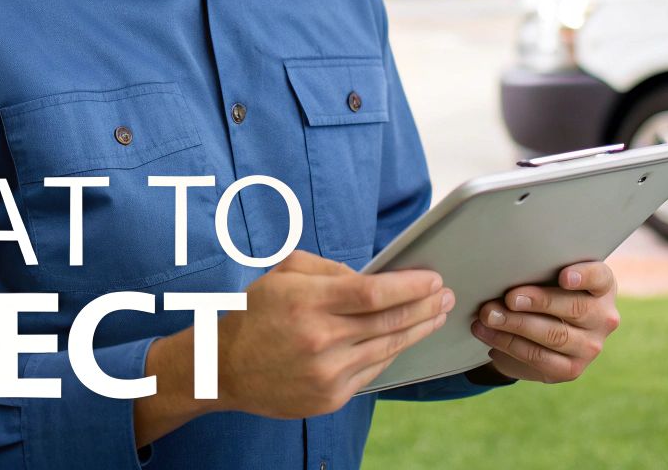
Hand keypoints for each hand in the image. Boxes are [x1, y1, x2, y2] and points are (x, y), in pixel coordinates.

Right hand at [137, 250, 452, 441]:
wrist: (222, 369)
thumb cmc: (254, 313)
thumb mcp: (284, 273)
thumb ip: (330, 268)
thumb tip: (372, 277)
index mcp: (307, 302)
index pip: (374, 292)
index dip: (410, 285)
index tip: (433, 278)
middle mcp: (319, 339)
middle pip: (389, 322)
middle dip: (425, 306)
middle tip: (446, 295)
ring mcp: (325, 373)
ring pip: (387, 348)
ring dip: (418, 330)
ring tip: (436, 316)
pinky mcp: (328, 398)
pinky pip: (372, 371)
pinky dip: (392, 353)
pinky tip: (405, 339)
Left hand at [469, 261, 618, 383]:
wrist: (543, 332)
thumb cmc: (546, 291)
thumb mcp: (549, 277)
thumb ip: (540, 272)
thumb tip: (505, 272)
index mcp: (603, 287)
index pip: (600, 277)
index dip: (584, 276)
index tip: (564, 277)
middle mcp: (603, 318)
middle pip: (574, 308)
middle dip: (538, 301)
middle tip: (509, 298)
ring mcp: (590, 347)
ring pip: (554, 335)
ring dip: (516, 324)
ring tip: (488, 315)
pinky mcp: (571, 370)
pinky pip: (539, 357)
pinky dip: (509, 344)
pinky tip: (488, 335)